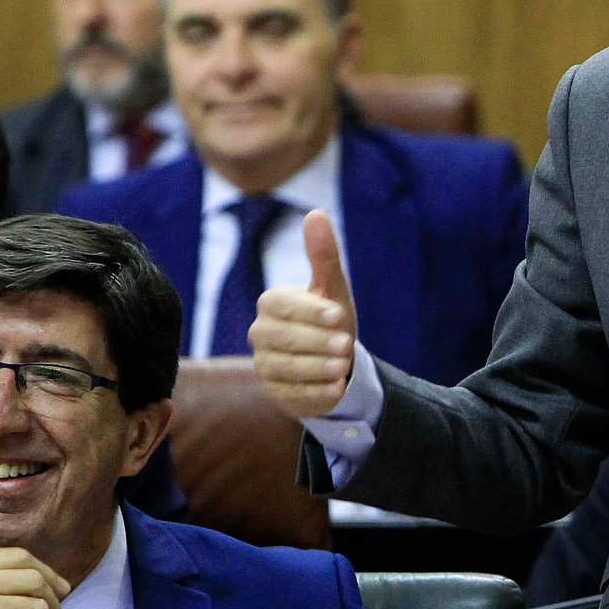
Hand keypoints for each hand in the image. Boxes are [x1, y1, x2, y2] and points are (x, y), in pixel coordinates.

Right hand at [250, 209, 357, 417]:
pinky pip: (292, 395)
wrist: (334, 358)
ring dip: (317, 369)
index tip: (338, 315)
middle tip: (346, 345)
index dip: (311, 311)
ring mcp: (265, 365)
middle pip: (283, 339)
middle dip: (317, 342)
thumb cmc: (330, 317)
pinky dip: (316, 393)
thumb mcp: (332, 288)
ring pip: (287, 369)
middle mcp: (261, 334)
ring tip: (343, 367)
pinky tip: (337, 390)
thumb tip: (316, 213)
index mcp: (272, 304)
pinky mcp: (277, 393)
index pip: (284, 306)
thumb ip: (323, 254)